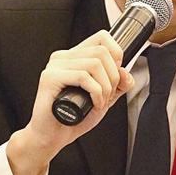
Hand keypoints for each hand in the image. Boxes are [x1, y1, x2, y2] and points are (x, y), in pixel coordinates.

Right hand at [7, 30, 133, 174]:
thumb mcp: (105, 98)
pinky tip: (93, 104)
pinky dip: (96, 92)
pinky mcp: (50, 78)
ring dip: (105, 87)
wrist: (53, 137)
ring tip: (100, 102)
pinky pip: (83, 77)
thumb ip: (118, 85)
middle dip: (113, 77)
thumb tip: (125, 72)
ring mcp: (55, 66)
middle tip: (108, 95)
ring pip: (94, 63)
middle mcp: (63, 57)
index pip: (102, 37)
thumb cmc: (74, 117)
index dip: (117, 53)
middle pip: (102, 51)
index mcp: (74, 56)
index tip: (116, 75)